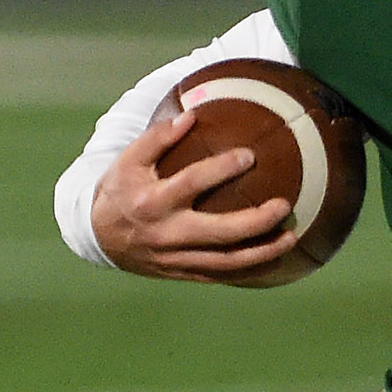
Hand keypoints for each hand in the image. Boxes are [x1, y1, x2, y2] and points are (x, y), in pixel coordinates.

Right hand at [90, 113, 299, 283]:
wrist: (99, 238)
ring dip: (263, 252)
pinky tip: (275, 257)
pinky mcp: (185, 273)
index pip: (193, 182)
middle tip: (284, 205)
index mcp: (153, 201)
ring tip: (291, 238)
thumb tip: (191, 116)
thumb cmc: (120, 192)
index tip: (251, 155)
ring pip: (228, 262)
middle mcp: (168, 233)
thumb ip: (157, 138)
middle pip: (220, 232)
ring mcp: (178, 258)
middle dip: (256, 221)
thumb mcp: (128, 161)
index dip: (222, 168)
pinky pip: (223, 275)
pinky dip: (251, 269)